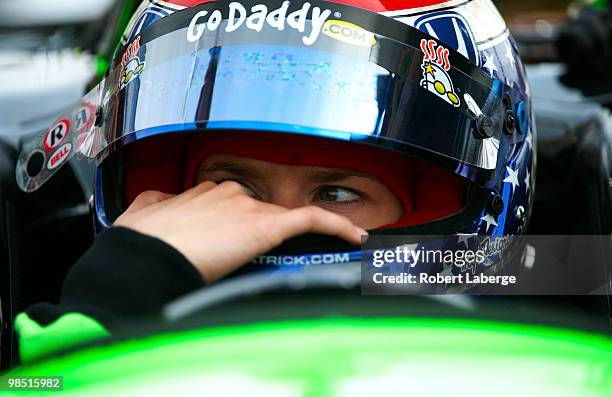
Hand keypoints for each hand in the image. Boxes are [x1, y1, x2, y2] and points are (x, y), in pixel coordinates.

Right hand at [114, 182, 366, 282]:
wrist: (145, 257)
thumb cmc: (141, 244)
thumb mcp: (144, 218)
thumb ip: (157, 208)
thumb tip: (161, 208)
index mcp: (202, 194)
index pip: (233, 203)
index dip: (244, 221)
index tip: (248, 236)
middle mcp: (228, 194)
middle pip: (260, 210)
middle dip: (266, 231)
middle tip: (272, 254)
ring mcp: (248, 206)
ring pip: (286, 214)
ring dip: (303, 232)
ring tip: (322, 249)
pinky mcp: (268, 223)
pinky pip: (314, 219)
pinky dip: (338, 225)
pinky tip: (355, 236)